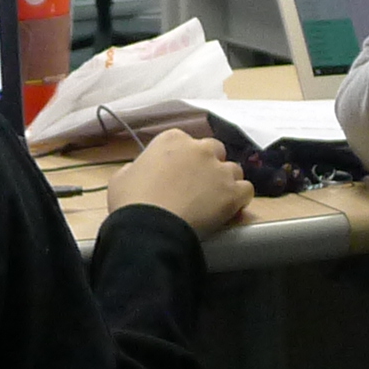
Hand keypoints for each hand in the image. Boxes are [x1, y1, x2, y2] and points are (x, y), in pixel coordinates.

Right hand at [103, 128, 251, 234]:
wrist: (150, 228)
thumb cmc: (131, 202)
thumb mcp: (122, 177)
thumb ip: (137, 168)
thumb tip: (141, 171)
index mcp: (172, 140)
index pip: (186, 143)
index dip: (184, 161)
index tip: (178, 176)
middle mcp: (200, 149)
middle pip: (214, 151)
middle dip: (208, 166)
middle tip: (198, 187)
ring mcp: (219, 170)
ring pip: (233, 170)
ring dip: (225, 182)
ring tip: (214, 202)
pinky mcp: (233, 192)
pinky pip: (246, 189)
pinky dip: (240, 199)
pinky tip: (230, 210)